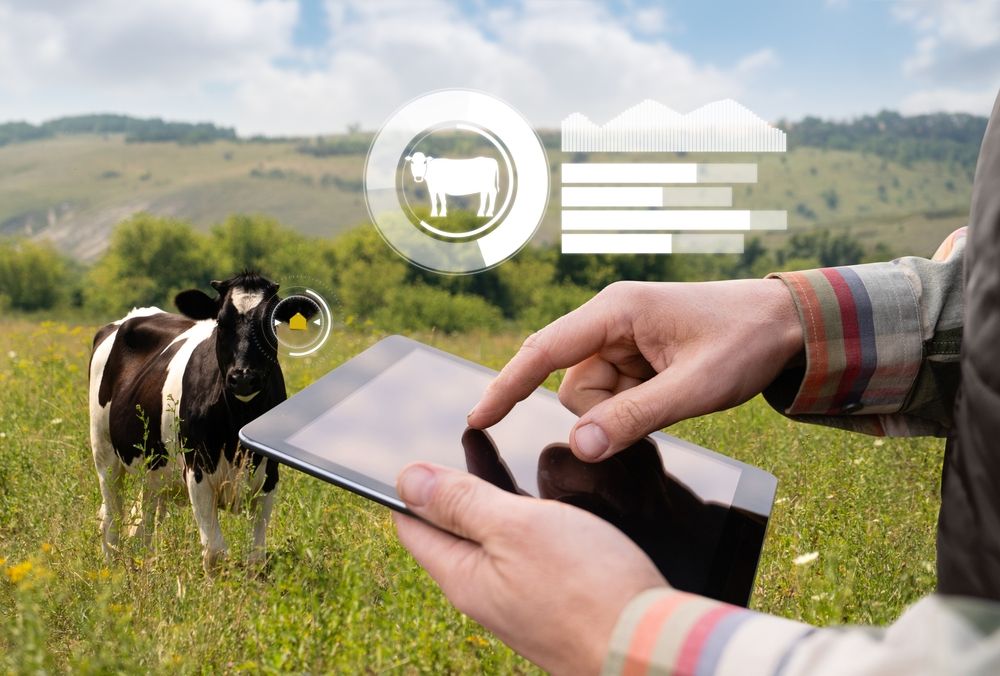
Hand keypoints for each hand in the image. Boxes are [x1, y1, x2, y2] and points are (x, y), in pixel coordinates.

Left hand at [392, 463, 666, 674]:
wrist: (650, 647)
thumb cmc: (587, 587)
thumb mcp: (515, 527)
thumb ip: (461, 502)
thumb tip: (406, 480)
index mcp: (463, 577)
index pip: (412, 525)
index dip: (412, 485)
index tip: (421, 452)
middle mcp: (484, 595)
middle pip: (451, 532)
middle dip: (453, 489)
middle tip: (464, 446)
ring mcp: (519, 602)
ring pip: (491, 542)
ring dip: (491, 502)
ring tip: (499, 461)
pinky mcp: (552, 604)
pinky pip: (524, 555)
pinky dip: (523, 523)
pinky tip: (543, 507)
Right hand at [468, 279, 802, 460]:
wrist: (787, 324)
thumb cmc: (744, 342)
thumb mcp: (694, 388)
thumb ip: (634, 418)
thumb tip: (579, 446)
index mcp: (616, 311)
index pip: (543, 351)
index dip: (507, 386)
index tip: (478, 418)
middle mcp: (610, 319)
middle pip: (570, 385)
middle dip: (602, 411)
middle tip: (659, 405)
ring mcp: (622, 337)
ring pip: (591, 395)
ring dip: (623, 409)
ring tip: (674, 393)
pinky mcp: (635, 353)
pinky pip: (614, 393)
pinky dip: (635, 404)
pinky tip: (672, 391)